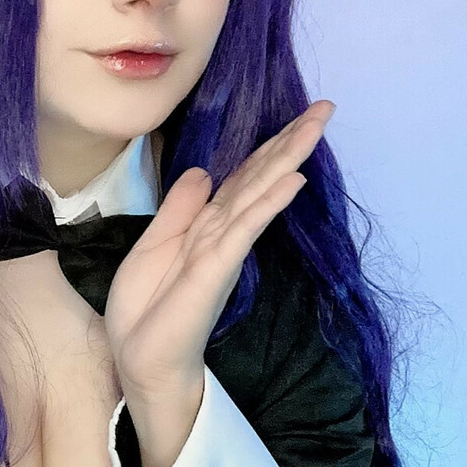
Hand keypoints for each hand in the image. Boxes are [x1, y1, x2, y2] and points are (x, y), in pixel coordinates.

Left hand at [104, 101, 334, 399]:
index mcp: (207, 226)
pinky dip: (268, 202)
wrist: (140, 358)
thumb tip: (204, 173)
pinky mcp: (217, 268)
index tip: (299, 118)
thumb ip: (180, 209)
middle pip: (260, 178)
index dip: (268, 147)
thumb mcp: (154, 245)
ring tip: (316, 126)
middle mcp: (222, 232)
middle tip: (326, 108)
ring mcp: (224, 249)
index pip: (243, 178)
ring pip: (259, 193)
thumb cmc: (147, 310)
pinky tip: (292, 179)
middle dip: (291, 142)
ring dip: (288, 158)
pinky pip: (245, 228)